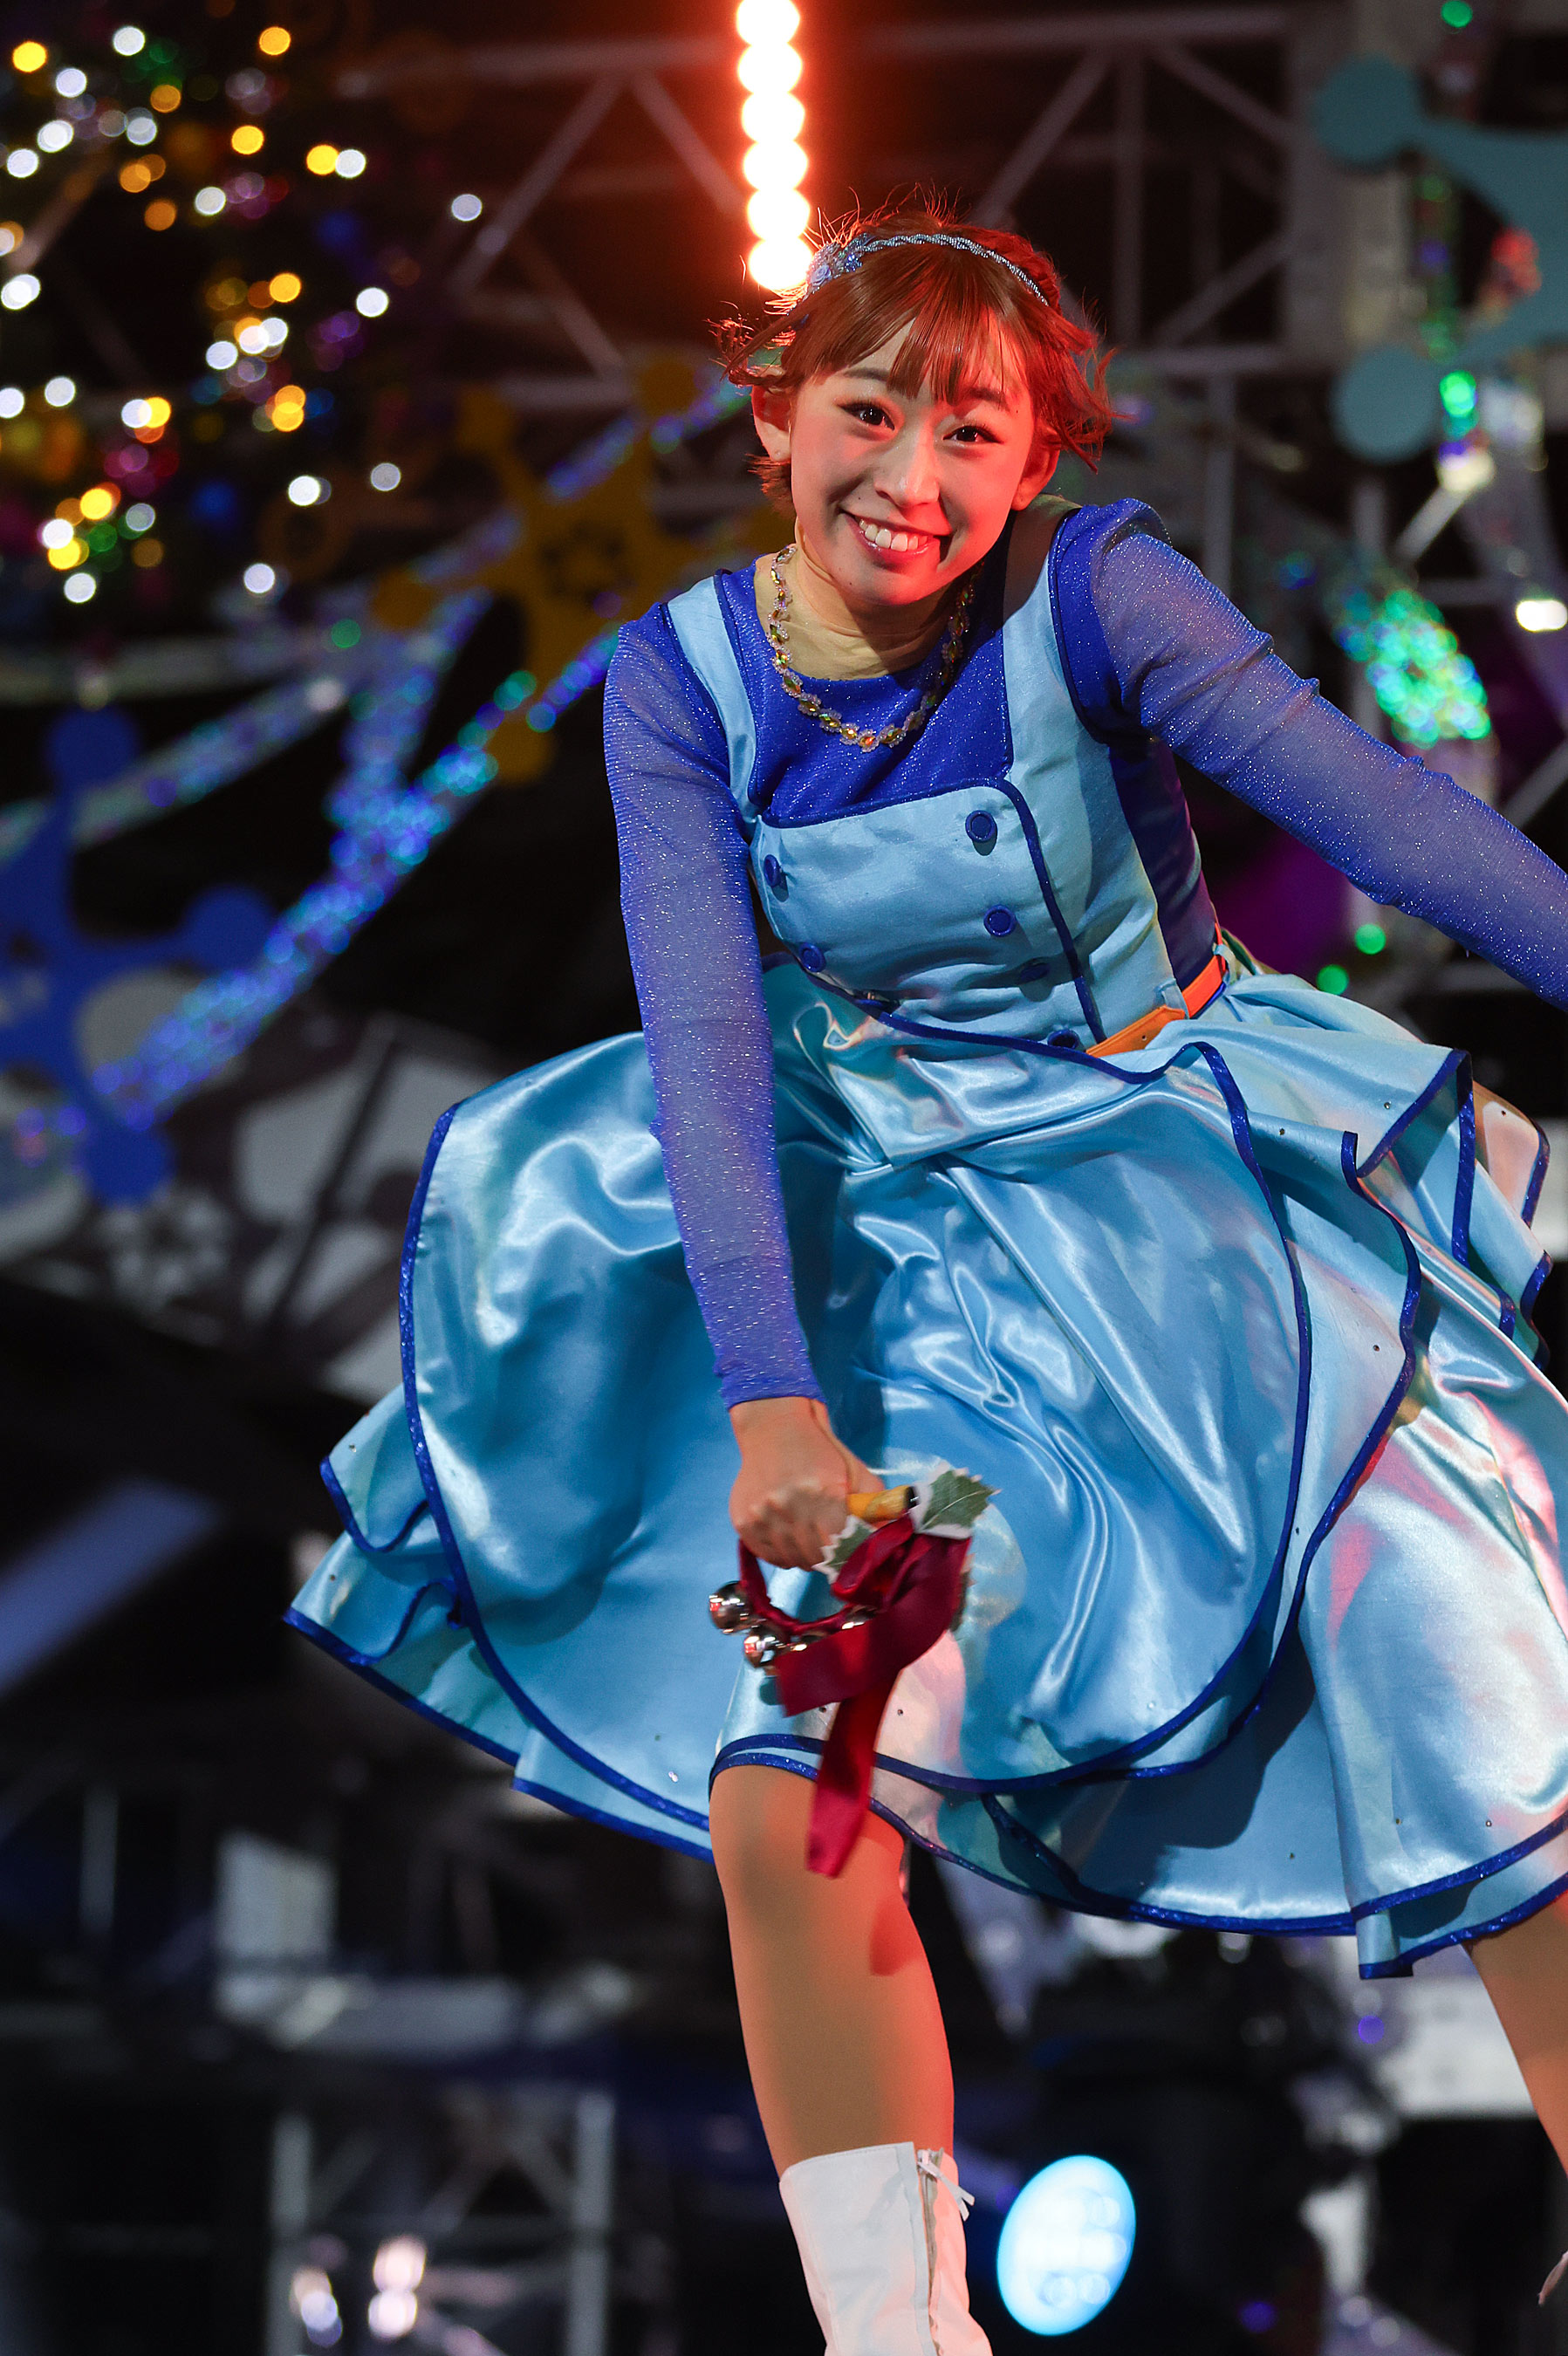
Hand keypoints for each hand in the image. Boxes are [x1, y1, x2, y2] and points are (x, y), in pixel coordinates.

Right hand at [728, 1397, 873, 1569]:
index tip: (850, 1552)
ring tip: (809, 1541)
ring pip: (791, 1561)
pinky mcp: (743, 1522)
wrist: (774, 1428)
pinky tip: (790, 1540)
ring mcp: (761, 1516)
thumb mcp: (856, 1472)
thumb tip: (889, 1541)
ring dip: (805, 1558)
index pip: (840, 1547)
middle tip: (831, 1548)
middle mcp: (788, 1506)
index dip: (848, 1554)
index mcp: (823, 1493)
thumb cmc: (820, 1452)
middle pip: (815, 1558)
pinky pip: (768, 1556)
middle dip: (827, 1557)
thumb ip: (875, 1508)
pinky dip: (782, 1555)